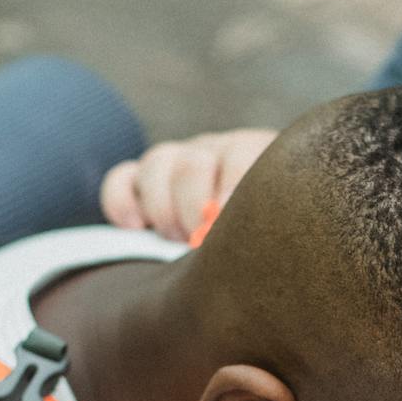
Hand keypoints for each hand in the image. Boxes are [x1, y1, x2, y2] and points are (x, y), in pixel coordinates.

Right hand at [99, 128, 277, 240]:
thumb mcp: (281, 227)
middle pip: (192, 164)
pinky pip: (120, 180)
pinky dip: (121, 203)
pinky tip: (136, 229)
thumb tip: (274, 241)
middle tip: (202, 243)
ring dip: (162, 209)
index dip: (234, 187)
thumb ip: (274, 224)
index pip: (241, 155)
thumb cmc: (273, 240)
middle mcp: (213, 153)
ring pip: (156, 165)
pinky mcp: (141, 181)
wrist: (244, 247)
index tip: (232, 223)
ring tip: (177, 240)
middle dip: (193, 209)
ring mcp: (175, 163)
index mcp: (255, 156)